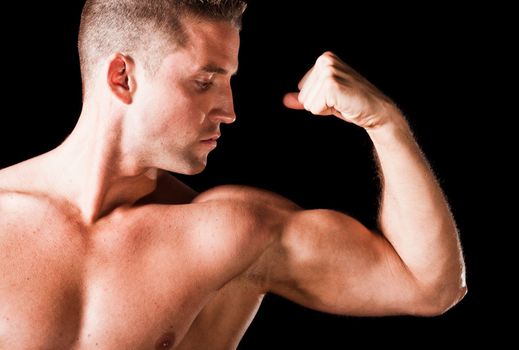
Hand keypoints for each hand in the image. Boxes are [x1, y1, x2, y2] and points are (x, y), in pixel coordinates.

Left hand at [283, 51, 401, 128]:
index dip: (318, 98)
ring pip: (307, 103)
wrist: (375, 111)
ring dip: (324, 107)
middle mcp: (326, 61)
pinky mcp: (331, 85)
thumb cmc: (350, 103)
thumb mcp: (324, 98)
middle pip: (303, 96)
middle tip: (340, 100)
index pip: (302, 88)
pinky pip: (314, 108)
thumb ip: (304, 97)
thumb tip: (285, 100)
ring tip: (342, 101)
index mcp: (324, 59)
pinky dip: (327, 111)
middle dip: (320, 103)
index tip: (336, 95)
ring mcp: (329, 72)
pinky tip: (342, 104)